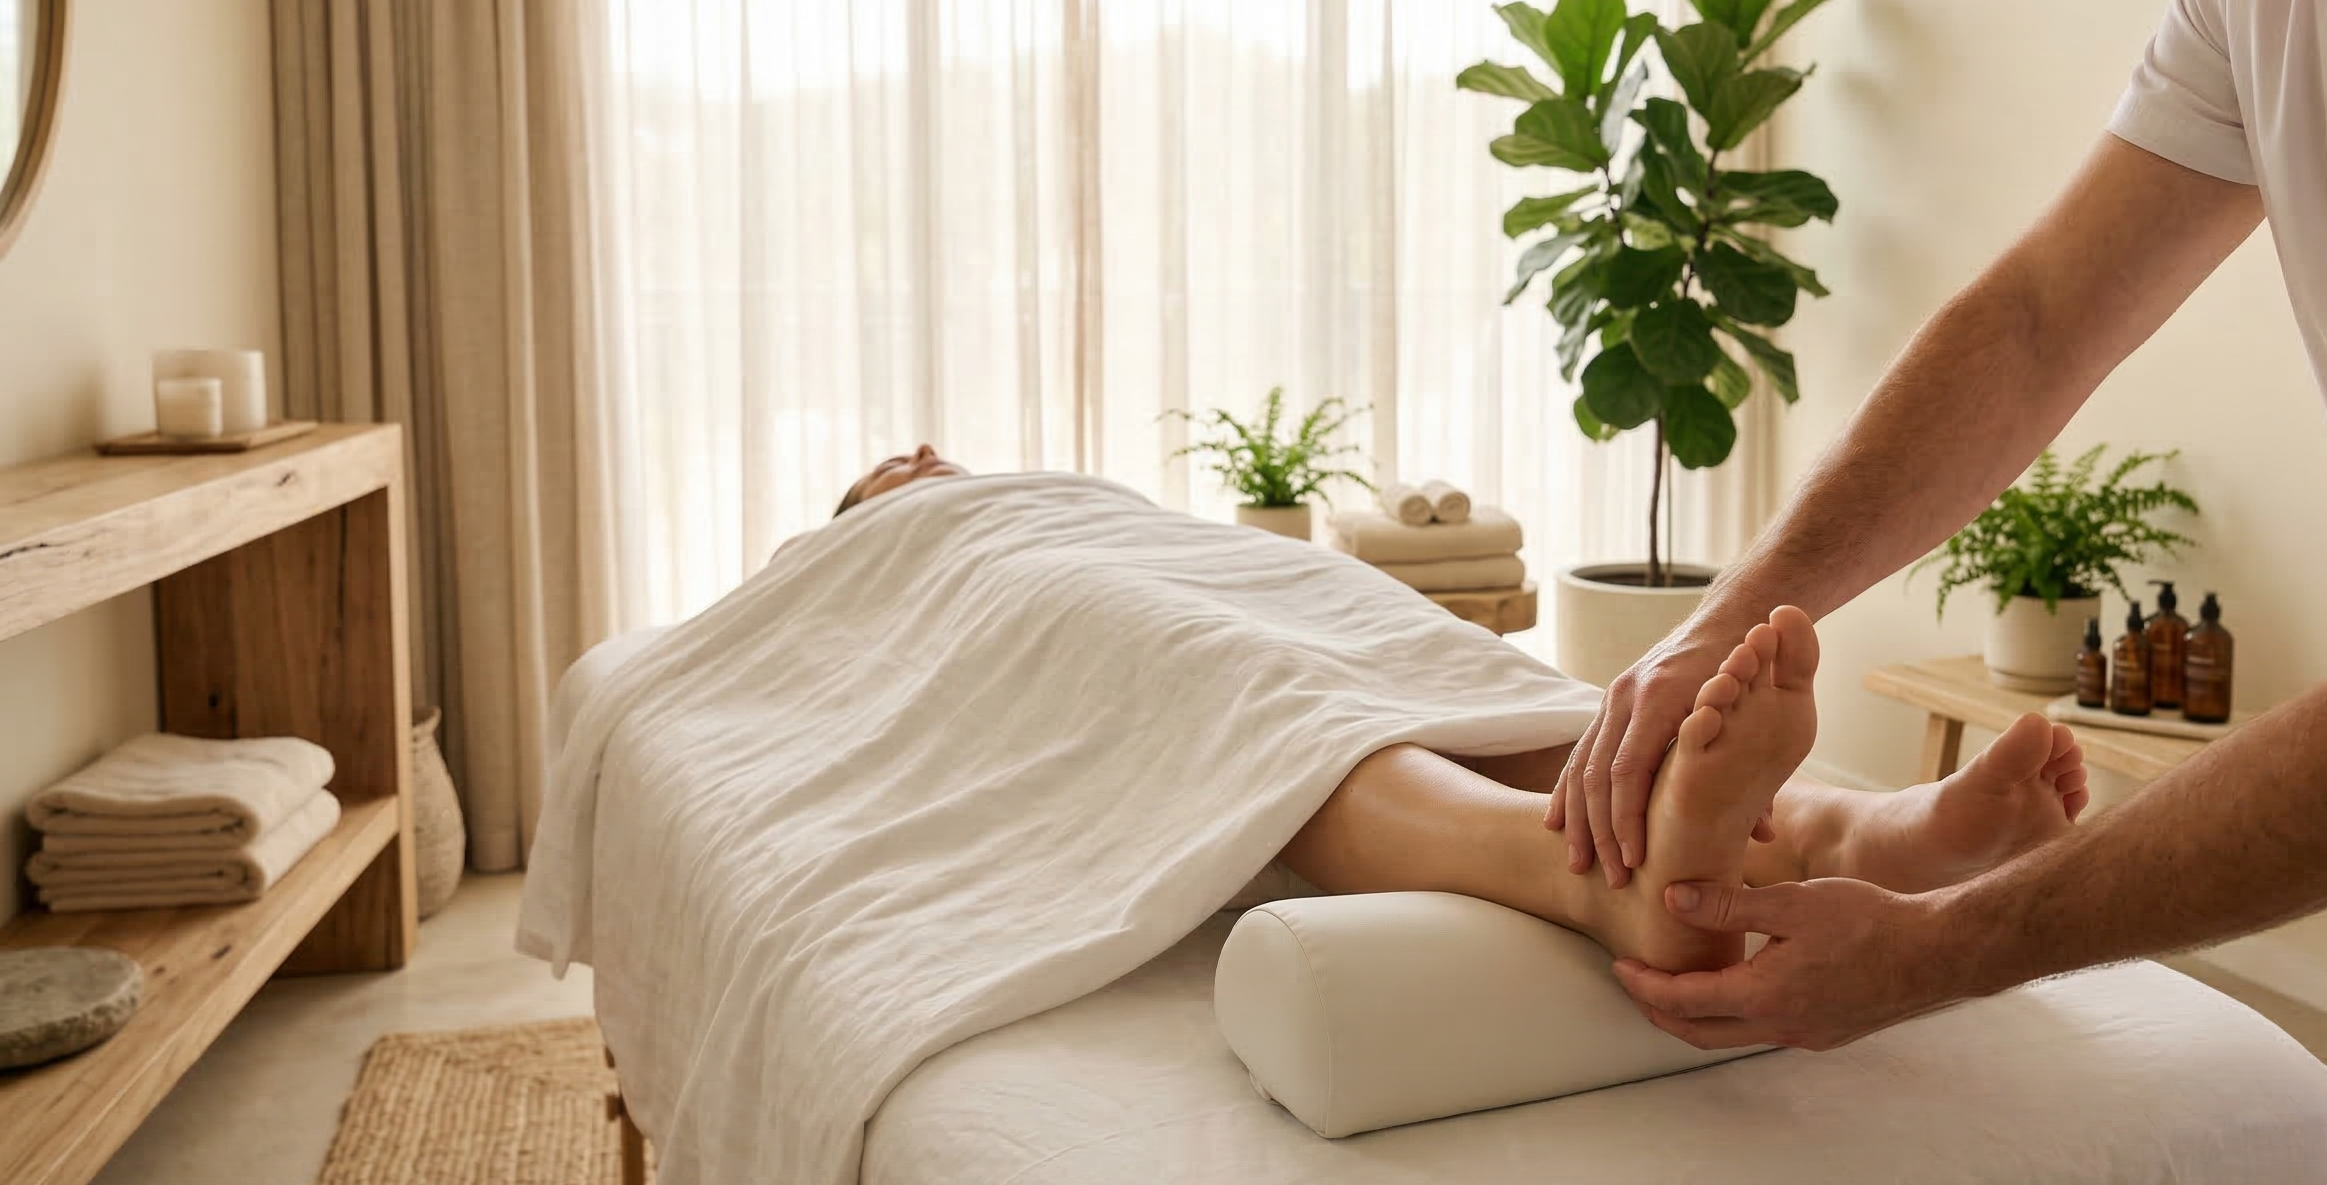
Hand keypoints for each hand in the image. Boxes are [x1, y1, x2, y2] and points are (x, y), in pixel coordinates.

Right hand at [1547, 622, 1744, 886]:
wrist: (1727, 621)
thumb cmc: (1748, 675)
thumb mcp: (1758, 719)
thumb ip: (1758, 775)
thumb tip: (1764, 836)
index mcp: (1663, 700)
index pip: (1630, 771)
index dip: (1627, 819)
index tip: (1633, 860)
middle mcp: (1629, 696)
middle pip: (1599, 774)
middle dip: (1599, 831)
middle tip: (1608, 877)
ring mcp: (1614, 697)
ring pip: (1581, 764)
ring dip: (1577, 818)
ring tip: (1578, 864)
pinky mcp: (1609, 703)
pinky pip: (1579, 752)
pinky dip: (1567, 790)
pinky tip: (1557, 823)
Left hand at [1610, 878, 1969, 1050]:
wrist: (1936, 952)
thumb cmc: (1868, 921)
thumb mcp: (1791, 903)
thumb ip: (1728, 905)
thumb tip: (1672, 900)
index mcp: (1764, 996)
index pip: (1684, 1001)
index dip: (1645, 985)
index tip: (1621, 965)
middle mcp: (1780, 1027)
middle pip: (1699, 1033)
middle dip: (1660, 1011)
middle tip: (1635, 984)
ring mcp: (1805, 1035)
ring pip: (1732, 1036)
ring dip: (1697, 1016)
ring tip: (1676, 984)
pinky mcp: (1825, 1032)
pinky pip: (1763, 1031)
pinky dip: (1734, 1014)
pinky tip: (1735, 986)